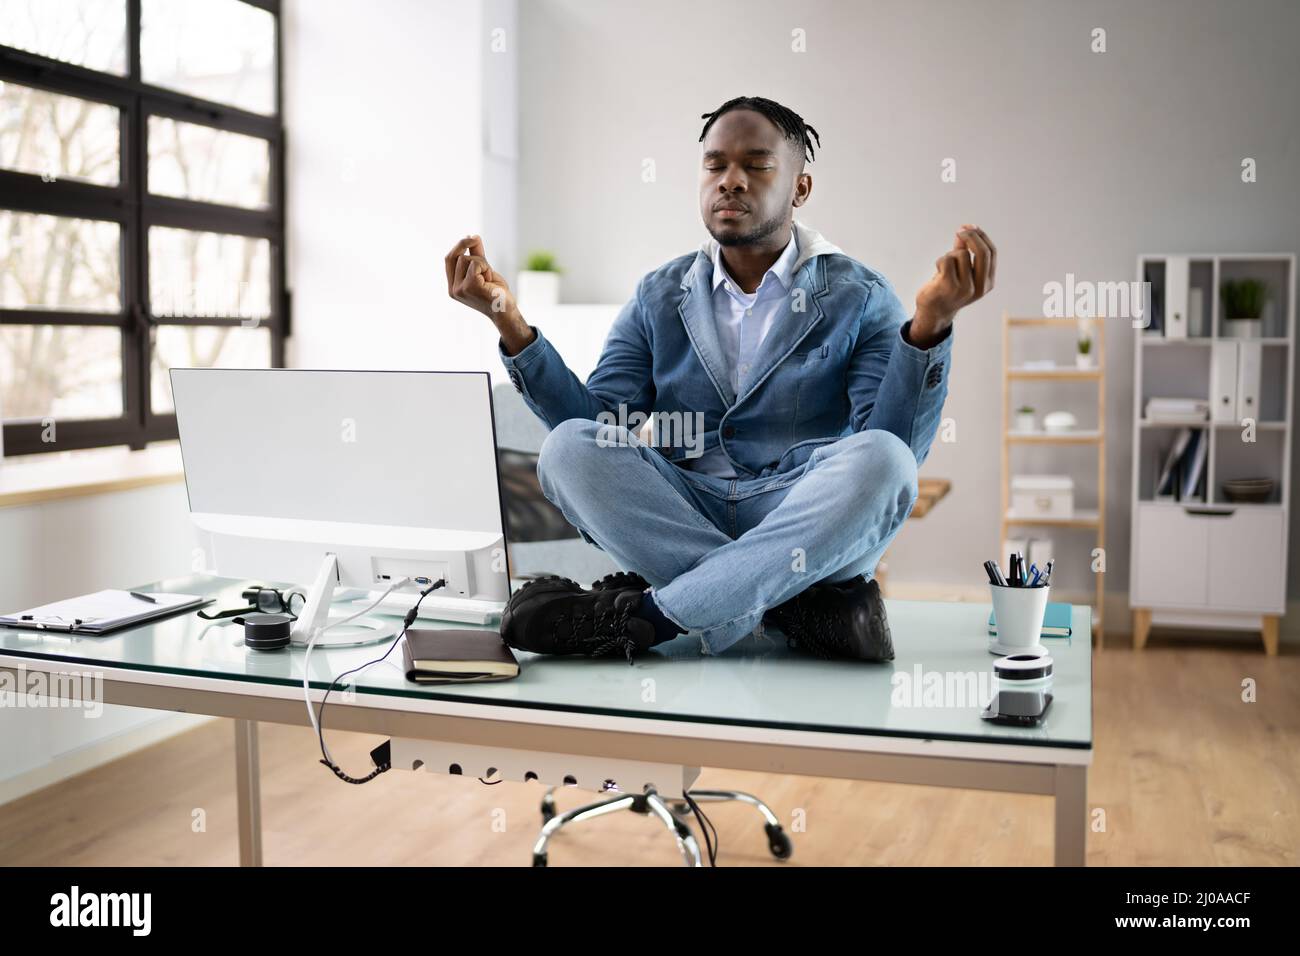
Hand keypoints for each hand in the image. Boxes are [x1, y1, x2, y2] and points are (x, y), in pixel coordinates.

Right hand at [444, 235, 533, 352]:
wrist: (506, 311)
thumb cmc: (495, 292)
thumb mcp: (484, 271)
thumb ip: (476, 255)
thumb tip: (472, 236)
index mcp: (453, 286)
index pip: (449, 259)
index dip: (459, 246)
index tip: (471, 237)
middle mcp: (453, 289)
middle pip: (457, 257)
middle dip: (475, 256)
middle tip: (487, 267)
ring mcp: (460, 289)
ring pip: (466, 259)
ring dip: (482, 264)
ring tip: (488, 279)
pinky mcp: (469, 287)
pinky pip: (475, 264)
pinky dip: (485, 268)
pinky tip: (490, 280)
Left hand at [911, 224, 996, 346]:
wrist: (933, 312)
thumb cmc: (947, 288)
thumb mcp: (960, 269)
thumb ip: (964, 250)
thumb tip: (966, 229)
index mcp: (988, 283)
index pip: (991, 252)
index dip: (981, 236)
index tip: (970, 227)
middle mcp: (980, 287)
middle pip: (982, 252)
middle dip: (970, 236)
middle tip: (959, 231)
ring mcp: (965, 288)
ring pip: (961, 254)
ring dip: (950, 255)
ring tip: (944, 268)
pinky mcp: (948, 286)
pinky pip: (947, 260)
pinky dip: (940, 261)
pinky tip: (937, 272)